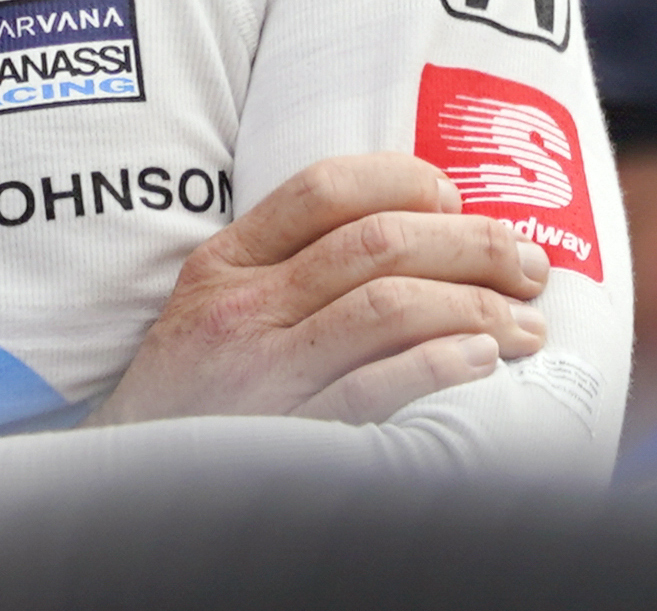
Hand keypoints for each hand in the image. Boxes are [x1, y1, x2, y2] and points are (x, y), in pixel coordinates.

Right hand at [86, 152, 547, 427]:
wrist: (127, 477)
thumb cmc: (189, 391)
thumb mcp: (212, 307)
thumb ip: (281, 265)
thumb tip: (407, 231)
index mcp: (226, 262)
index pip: (323, 189)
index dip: (403, 180)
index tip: (456, 196)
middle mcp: (244, 306)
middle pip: (376, 243)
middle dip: (471, 244)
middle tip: (529, 262)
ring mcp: (263, 370)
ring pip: (386, 307)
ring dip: (474, 307)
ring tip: (526, 324)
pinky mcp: (286, 431)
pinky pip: (373, 387)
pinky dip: (436, 366)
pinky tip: (481, 362)